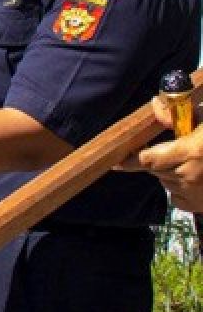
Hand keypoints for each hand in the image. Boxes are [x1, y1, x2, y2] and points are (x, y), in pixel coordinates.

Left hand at [121, 97, 202, 211]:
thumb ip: (178, 115)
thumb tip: (153, 105)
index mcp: (190, 153)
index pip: (146, 159)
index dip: (130, 159)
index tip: (116, 159)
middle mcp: (187, 176)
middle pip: (154, 168)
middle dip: (160, 158)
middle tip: (179, 150)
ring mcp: (192, 193)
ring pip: (165, 181)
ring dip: (171, 172)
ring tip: (195, 164)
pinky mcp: (196, 207)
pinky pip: (176, 196)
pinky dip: (181, 187)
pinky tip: (198, 178)